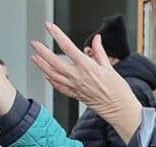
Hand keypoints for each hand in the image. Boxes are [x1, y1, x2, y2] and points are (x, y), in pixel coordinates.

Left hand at [30, 23, 141, 141]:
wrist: (120, 110)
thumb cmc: (118, 92)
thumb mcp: (110, 67)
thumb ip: (99, 52)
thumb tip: (96, 40)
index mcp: (87, 67)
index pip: (68, 47)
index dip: (57, 35)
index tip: (50, 27)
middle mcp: (78, 77)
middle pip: (54, 62)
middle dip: (42, 51)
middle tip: (35, 44)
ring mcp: (75, 87)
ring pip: (53, 76)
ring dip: (42, 66)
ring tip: (35, 58)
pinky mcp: (76, 96)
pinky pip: (60, 88)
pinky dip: (51, 81)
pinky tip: (47, 76)